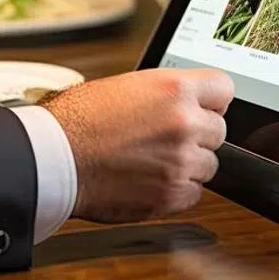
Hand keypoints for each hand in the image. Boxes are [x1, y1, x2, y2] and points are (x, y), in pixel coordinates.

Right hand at [43, 68, 233, 222]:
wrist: (54, 155)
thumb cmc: (78, 119)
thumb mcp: (128, 85)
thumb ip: (166, 94)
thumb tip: (186, 102)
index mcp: (175, 89)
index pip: (224, 88)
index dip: (212, 99)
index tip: (206, 106)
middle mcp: (184, 123)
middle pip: (218, 130)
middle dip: (197, 133)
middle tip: (168, 135)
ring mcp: (180, 161)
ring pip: (208, 164)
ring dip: (187, 162)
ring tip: (154, 158)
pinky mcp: (171, 194)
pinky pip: (194, 193)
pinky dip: (176, 189)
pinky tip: (151, 178)